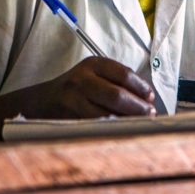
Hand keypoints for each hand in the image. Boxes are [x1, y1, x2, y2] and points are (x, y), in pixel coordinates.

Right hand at [34, 57, 156, 118]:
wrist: (43, 101)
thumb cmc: (76, 87)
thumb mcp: (94, 73)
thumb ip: (117, 79)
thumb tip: (146, 96)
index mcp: (92, 64)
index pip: (124, 75)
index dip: (141, 87)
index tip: (150, 97)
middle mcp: (82, 80)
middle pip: (117, 95)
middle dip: (138, 107)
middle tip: (150, 113)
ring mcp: (74, 100)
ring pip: (108, 114)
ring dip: (127, 120)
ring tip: (139, 123)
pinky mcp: (69, 118)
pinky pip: (97, 126)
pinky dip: (112, 128)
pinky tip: (121, 129)